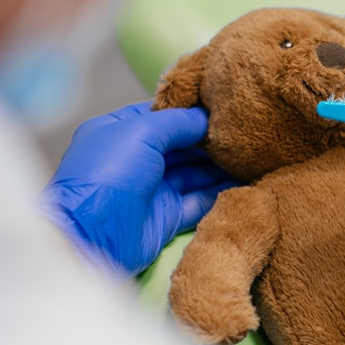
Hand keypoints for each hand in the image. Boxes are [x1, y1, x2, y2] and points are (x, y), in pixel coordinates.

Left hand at [41, 102, 237, 275]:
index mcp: (120, 133)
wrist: (93, 236)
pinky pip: (198, 202)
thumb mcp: (141, 132)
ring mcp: (151, 190)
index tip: (223, 108)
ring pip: (193, 174)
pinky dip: (219, 194)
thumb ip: (178, 122)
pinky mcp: (166, 218)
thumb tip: (207, 118)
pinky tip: (244, 183)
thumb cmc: (109, 174)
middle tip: (244, 134)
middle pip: (180, 146)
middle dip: (209, 141)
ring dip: (219, 167)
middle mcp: (135, 160)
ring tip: (252, 156)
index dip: (190, 113)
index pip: (161, 117)